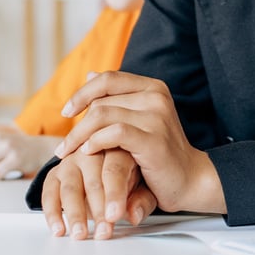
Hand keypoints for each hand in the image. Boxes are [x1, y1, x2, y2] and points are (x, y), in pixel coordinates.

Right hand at [40, 147, 157, 239]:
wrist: (110, 164)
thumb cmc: (133, 175)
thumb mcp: (148, 186)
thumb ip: (143, 200)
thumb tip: (134, 215)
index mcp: (119, 148)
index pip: (115, 168)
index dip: (114, 193)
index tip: (115, 215)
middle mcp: (93, 150)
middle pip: (92, 178)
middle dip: (97, 208)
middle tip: (103, 230)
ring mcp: (72, 159)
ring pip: (70, 186)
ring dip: (75, 213)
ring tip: (80, 234)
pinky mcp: (56, 172)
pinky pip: (49, 191)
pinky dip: (52, 212)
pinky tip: (60, 229)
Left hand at [55, 71, 220, 214]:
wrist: (190, 180)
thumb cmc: (160, 153)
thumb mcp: (139, 120)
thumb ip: (117, 98)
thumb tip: (89, 74)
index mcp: (153, 88)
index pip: (108, 79)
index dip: (82, 93)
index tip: (66, 111)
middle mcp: (156, 97)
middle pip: (101, 100)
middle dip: (77, 123)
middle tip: (64, 145)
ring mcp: (156, 117)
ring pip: (102, 115)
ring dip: (79, 136)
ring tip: (68, 152)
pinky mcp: (153, 140)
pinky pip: (113, 132)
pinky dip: (95, 141)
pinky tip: (87, 152)